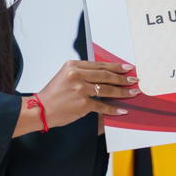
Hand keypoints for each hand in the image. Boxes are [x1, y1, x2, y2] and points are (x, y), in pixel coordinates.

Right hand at [16, 61, 133, 136]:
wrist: (41, 109)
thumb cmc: (54, 93)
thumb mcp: (66, 76)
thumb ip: (84, 73)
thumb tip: (106, 74)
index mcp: (73, 65)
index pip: (100, 65)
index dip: (116, 66)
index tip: (128, 68)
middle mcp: (77, 75)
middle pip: (106, 76)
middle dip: (123, 79)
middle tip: (134, 80)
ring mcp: (80, 90)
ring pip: (107, 90)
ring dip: (123, 92)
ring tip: (133, 93)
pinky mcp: (82, 104)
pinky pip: (102, 106)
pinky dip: (113, 109)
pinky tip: (122, 110)